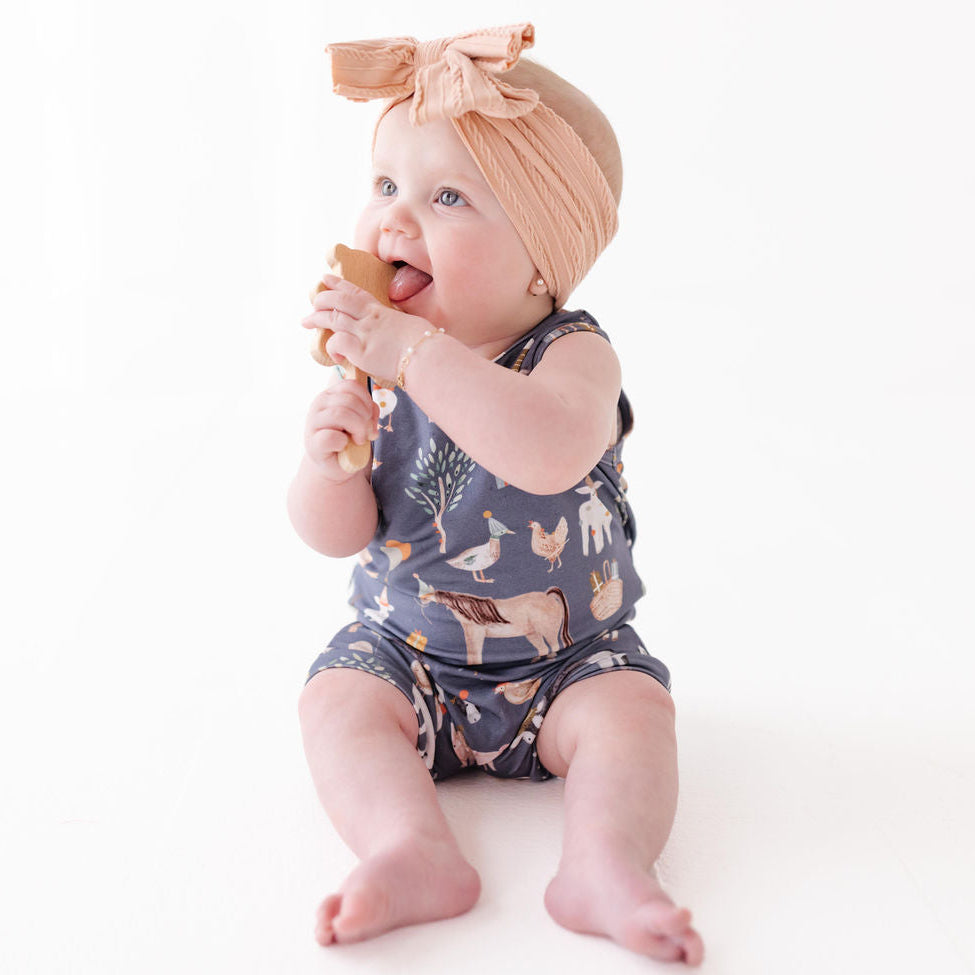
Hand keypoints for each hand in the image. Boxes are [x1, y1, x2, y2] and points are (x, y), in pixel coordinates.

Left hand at [302, 275, 429, 380]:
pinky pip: (337, 342)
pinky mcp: (361, 350)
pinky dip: (332, 348)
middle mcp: (370, 318)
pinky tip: (336, 358)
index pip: (356, 292)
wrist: (427, 357)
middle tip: (313, 303)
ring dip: (316, 318)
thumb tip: (398, 334)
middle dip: (322, 298)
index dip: (338, 284)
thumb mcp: (410, 328)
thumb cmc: (426, 345)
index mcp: (381, 312)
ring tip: (306, 321)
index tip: (325, 278)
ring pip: (333, 317)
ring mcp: (364, 333)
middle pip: (339, 300)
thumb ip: (397, 328)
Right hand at [303, 379, 378, 481]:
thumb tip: (371, 414)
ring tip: (359, 440)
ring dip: (358, 429)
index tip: (369, 417)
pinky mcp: (313, 443)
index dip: (367, 401)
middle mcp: (319, 404)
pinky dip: (344, 443)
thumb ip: (369, 411)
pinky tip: (344, 447)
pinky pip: (332, 437)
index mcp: (331, 395)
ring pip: (341, 414)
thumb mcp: (362, 421)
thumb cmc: (350, 440)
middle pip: (350, 400)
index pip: (352, 385)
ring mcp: (313, 423)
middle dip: (365, 418)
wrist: (336, 465)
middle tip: (367, 433)